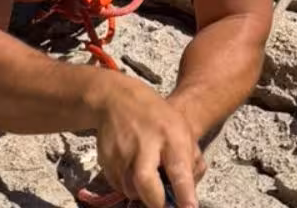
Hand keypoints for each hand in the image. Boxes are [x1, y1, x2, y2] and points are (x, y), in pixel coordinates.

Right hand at [94, 78, 202, 207]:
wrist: (117, 98)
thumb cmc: (158, 119)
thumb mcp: (182, 131)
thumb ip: (190, 162)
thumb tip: (187, 198)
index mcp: (171, 135)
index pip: (179, 170)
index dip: (184, 194)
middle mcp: (145, 143)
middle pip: (146, 182)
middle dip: (155, 202)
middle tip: (162, 204)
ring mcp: (122, 151)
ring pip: (130, 189)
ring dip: (141, 193)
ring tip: (148, 175)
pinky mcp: (105, 159)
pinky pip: (118, 185)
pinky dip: (127, 185)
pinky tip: (132, 169)